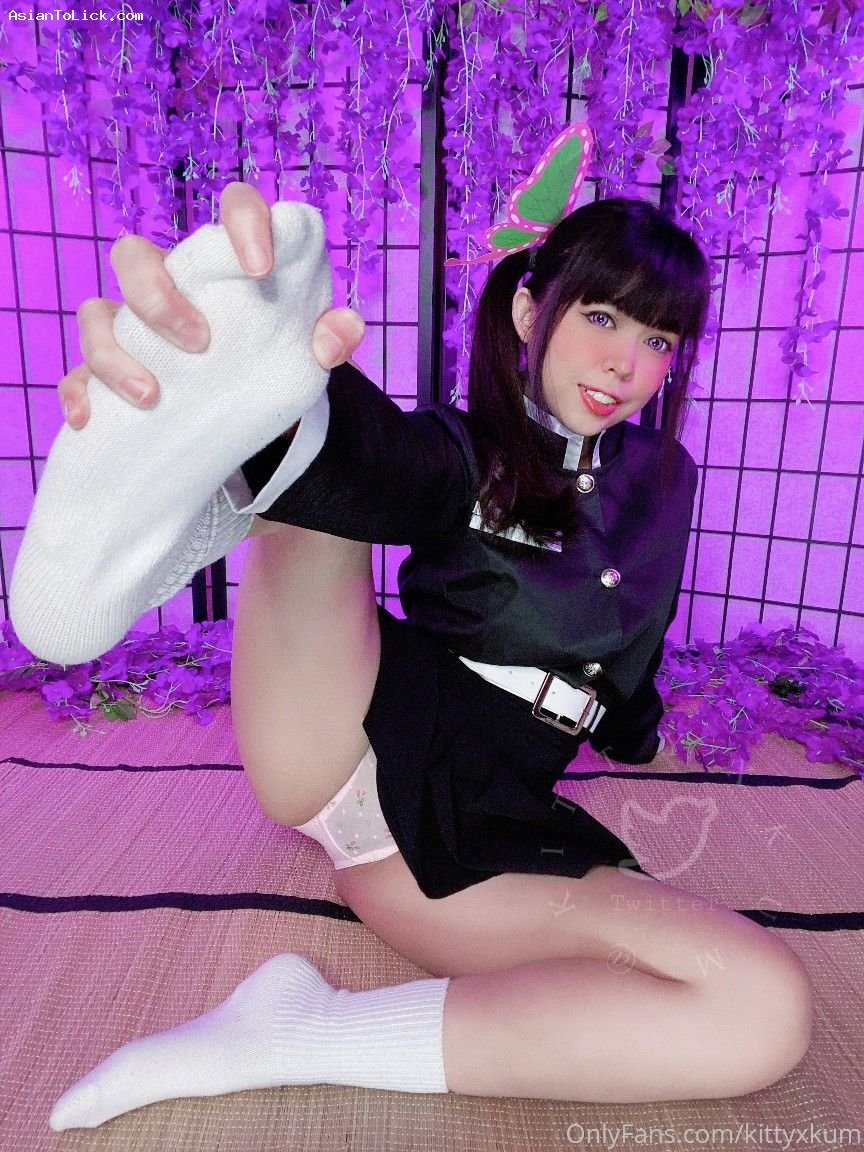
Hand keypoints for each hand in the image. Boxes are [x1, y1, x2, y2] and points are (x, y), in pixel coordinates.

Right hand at [59, 183, 364, 429]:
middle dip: (159, 296)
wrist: (240, 417)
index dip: (243, 221)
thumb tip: (340, 334)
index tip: (261, 266)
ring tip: (152, 395)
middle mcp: (168, 282)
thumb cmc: (270, 362)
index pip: (232, 208)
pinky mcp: (107, 373)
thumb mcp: (305, 354)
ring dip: (115, 353)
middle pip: (134, 255)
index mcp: (226, 262)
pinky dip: (79, 392)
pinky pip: (76, 374)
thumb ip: (330, 340)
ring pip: (96, 314)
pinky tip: (89, 417)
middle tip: (200, 341)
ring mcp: (131, 328)